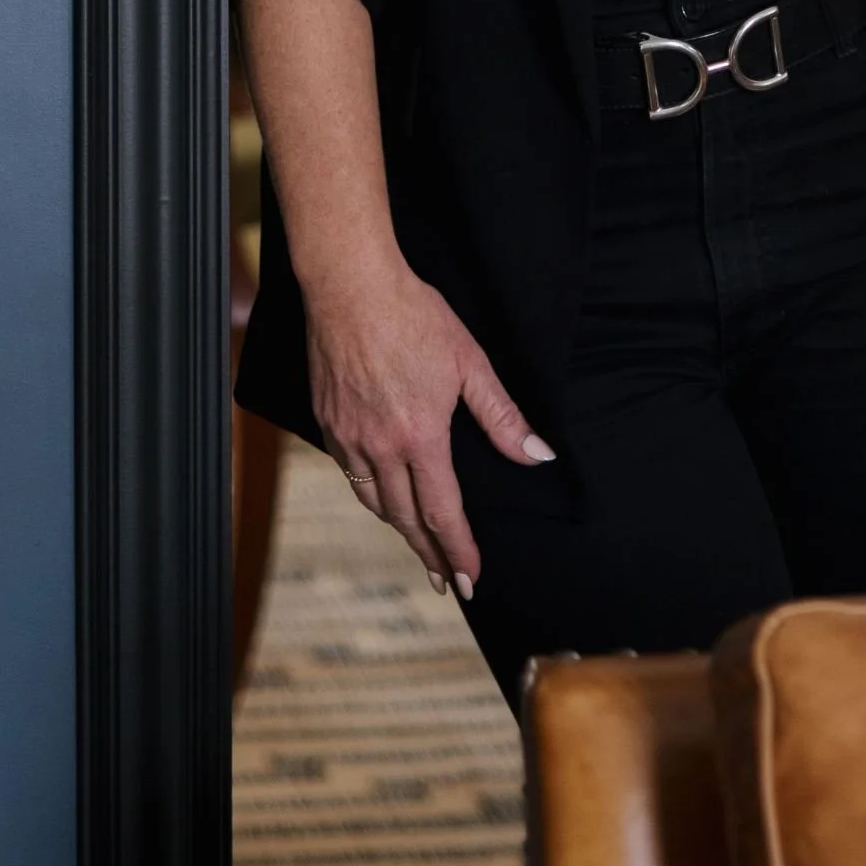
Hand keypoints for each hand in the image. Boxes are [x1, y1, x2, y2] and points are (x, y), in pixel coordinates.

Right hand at [301, 252, 553, 598]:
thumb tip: (538, 455)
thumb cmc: (413, 315)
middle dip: (429, 553)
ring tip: (418, 542)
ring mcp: (348, 436)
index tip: (470, 579)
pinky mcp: (327, 421)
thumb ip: (502, 416)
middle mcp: (380, 446)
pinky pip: (350, 472)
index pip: (443, 512)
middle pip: (405, 518)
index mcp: (420, 437)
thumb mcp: (468, 361)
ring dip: (399, 527)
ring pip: (374, 500)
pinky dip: (370, 492)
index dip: (458, 550)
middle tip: (446, 581)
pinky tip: (380, 492)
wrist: (349, 285)